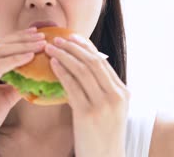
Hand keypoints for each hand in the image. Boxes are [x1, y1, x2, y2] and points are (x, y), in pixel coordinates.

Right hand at [0, 27, 46, 153]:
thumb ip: (14, 83)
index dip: (15, 38)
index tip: (33, 34)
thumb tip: (34, 74)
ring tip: (40, 44)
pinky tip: (31, 57)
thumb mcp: (2, 96)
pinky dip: (16, 59)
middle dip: (21, 37)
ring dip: (22, 45)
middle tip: (41, 34)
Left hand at [45, 34, 129, 156]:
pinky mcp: (87, 114)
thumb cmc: (103, 136)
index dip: (86, 46)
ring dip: (64, 55)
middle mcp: (116, 95)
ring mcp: (103, 104)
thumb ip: (100, 90)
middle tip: (57, 38)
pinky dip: (61, 71)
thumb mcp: (110, 110)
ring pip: (82, 70)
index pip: (103, 62)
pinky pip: (72, 86)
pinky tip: (52, 64)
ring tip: (50, 47)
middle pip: (92, 61)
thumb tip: (80, 69)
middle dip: (73, 46)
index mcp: (123, 92)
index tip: (72, 37)